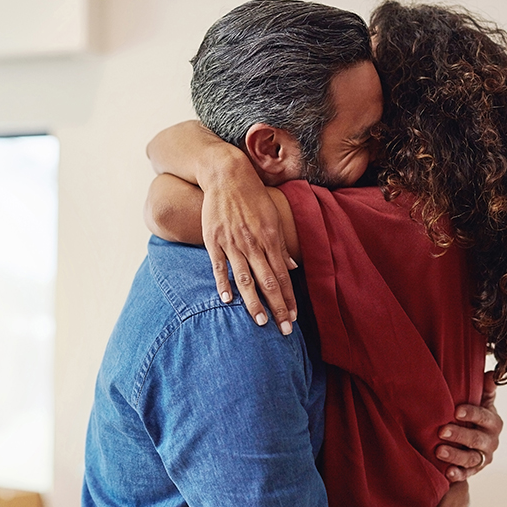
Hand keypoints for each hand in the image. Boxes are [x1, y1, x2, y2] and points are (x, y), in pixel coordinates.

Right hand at [200, 151, 297, 334]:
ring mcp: (232, 242)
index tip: (293, 318)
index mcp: (270, 238)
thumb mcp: (272, 216)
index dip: (289, 298)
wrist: (226, 175)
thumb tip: (292, 266)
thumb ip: (280, 244)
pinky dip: (223, 284)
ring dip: (254, 302)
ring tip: (260, 322)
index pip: (283, 276)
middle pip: (268, 282)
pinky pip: (219, 266)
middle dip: (277, 308)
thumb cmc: (252, 196)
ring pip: (245, 279)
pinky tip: (227, 301)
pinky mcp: (214, 240)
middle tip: (284, 331)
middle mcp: (254, 243)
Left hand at [436, 371, 502, 480]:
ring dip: (456, 455)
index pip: (484, 417)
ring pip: (472, 458)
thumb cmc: (473, 415)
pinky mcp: (474, 470)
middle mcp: (491, 441)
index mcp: (493, 422)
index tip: (456, 411)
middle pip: (477, 439)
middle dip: (460, 435)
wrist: (473, 439)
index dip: (472, 414)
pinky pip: (467, 474)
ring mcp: (483, 457)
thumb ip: (485, 389)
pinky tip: (447, 473)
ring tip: (439, 451)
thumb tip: (491, 373)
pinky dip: (458, 474)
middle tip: (442, 431)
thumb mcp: (481, 401)